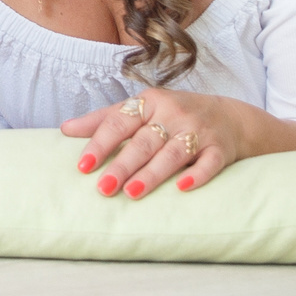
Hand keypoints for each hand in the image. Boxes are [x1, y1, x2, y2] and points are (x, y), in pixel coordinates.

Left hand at [63, 87, 255, 195]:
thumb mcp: (141, 109)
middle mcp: (174, 114)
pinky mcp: (220, 148)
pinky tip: (183, 187)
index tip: (83, 166)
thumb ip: (104, 120)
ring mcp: (199, 131)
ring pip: (173, 153)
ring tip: (132, 192)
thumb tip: (65, 130)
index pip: (119, 122)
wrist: (230, 116)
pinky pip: (209, 163)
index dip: (100, 143)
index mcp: (150, 102)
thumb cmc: (174, 114)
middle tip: (103, 188)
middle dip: (123, 165)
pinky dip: (198, 175)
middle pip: (144, 142)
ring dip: (153, 173)